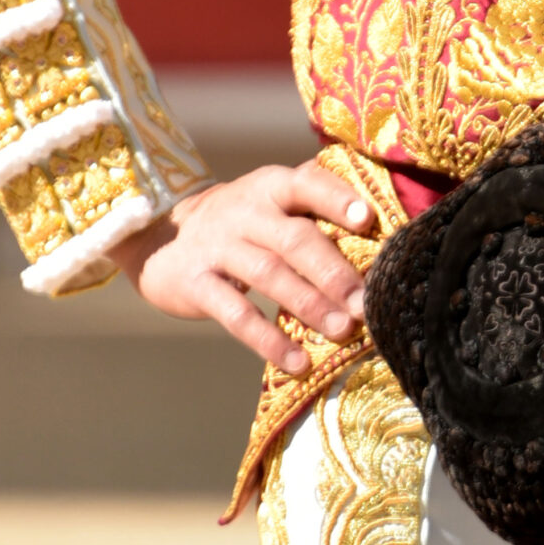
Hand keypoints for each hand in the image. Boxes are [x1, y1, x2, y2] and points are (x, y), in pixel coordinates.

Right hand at [113, 164, 377, 374]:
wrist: (159, 235)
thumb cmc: (241, 223)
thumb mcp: (271, 202)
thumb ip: (316, 207)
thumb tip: (384, 228)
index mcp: (271, 186)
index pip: (307, 183)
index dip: (336, 198)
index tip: (367, 219)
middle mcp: (244, 212)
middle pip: (293, 238)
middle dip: (333, 272)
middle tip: (365, 303)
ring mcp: (217, 246)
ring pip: (268, 274)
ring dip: (309, 305)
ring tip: (342, 331)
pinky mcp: (195, 283)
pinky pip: (236, 314)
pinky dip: (268, 340)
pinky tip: (298, 361)